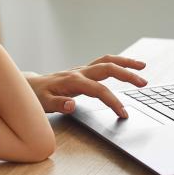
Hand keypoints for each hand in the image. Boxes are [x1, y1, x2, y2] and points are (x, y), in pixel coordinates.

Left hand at [26, 55, 146, 117]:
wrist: (30, 86)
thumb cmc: (36, 97)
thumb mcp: (43, 104)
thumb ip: (57, 105)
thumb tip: (71, 105)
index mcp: (72, 82)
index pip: (99, 90)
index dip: (113, 101)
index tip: (124, 113)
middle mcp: (79, 72)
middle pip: (108, 68)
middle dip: (127, 74)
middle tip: (144, 83)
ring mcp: (82, 70)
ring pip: (107, 61)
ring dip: (125, 62)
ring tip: (143, 66)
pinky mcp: (83, 71)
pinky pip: (103, 63)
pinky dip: (117, 63)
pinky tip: (127, 67)